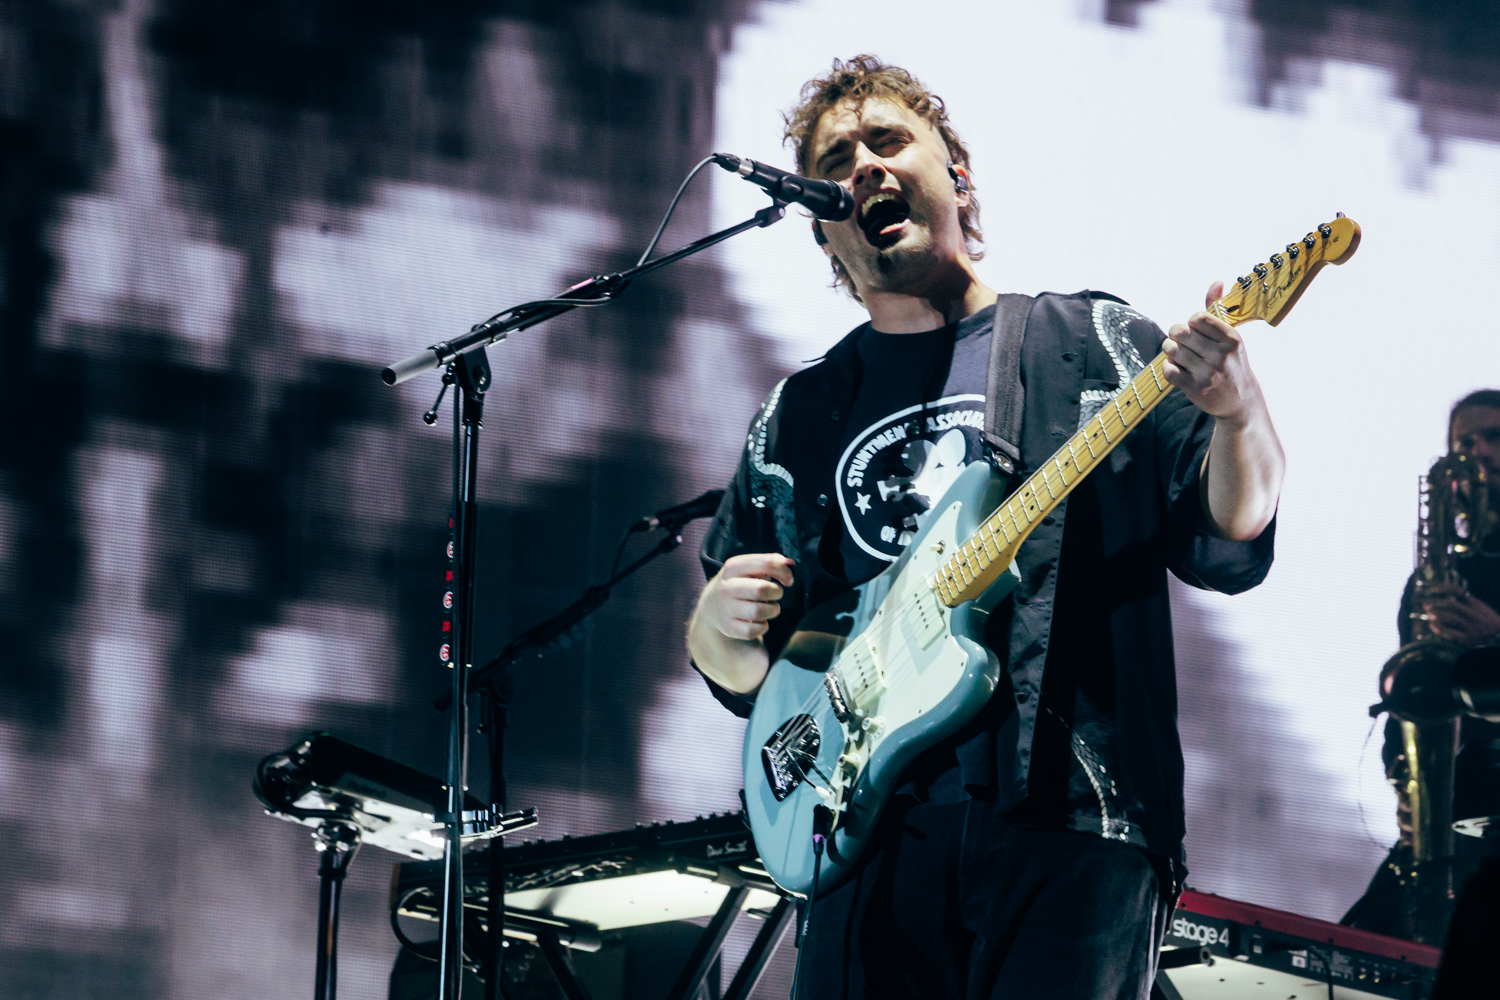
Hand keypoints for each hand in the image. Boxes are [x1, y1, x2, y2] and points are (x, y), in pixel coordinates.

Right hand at [693, 553, 794, 641]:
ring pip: (758, 612)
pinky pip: (753, 630)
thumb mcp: (747, 568)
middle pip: (761, 589)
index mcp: (733, 567)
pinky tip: (761, 621)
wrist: (710, 605)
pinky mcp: (728, 627)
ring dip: (772, 610)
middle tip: (777, 594)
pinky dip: (763, 627)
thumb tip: (790, 563)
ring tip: (770, 607)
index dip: (784, 571)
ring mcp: (726, 608)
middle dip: (777, 592)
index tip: (788, 580)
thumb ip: (769, 562)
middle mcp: (727, 587)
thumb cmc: (738, 583)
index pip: (766, 563)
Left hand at [1162, 282, 1267, 426]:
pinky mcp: (1195, 389)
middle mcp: (1221, 356)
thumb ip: (1218, 309)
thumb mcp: (1230, 337)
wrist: (1239, 400)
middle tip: (1178, 340)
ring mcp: (1208, 374)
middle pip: (1180, 332)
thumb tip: (1217, 283)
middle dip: (1175, 334)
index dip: (1190, 323)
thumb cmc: (1231, 362)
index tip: (1194, 330)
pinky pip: (1168, 370)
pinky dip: (1168, 367)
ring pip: (1172, 350)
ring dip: (1169, 350)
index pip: (1198, 318)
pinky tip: (1176, 368)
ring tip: (1176, 353)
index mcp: (1231, 339)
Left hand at [1423, 591, 1499, 646]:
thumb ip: (1465, 601)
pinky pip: (1452, 634)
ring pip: (1451, 618)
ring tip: (1429, 614)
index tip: (1433, 590)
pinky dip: (1440, 629)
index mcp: (1475, 604)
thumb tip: (1444, 592)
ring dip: (1437, 615)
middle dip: (1435, 604)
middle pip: (1451, 605)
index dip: (1444, 588)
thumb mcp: (1479, 608)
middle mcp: (1473, 615)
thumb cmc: (1486, 621)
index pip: (1458, 591)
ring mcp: (1471, 627)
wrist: (1499, 638)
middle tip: (1425, 604)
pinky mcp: (1468, 640)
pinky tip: (1433, 625)